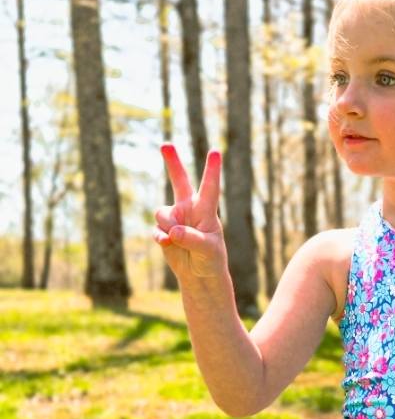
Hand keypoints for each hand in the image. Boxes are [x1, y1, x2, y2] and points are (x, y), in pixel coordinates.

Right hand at [152, 144, 227, 281]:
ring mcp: (175, 218)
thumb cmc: (211, 259)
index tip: (215, 152)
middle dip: (173, 163)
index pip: (210, 187)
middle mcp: (190, 209)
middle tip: (166, 144)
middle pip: (180, 181)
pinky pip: (156, 228)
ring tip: (177, 240)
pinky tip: (168, 244)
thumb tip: (173, 231)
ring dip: (168, 227)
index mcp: (206, 210)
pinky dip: (160, 237)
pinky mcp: (163, 229)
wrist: (200, 274)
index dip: (212, 170)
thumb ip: (191, 239)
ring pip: (162, 212)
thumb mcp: (207, 250)